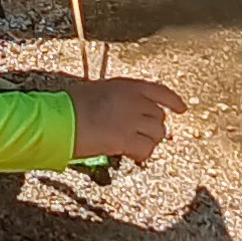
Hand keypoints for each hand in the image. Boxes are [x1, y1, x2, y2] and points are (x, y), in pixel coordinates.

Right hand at [67, 70, 183, 165]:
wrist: (60, 119)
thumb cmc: (70, 106)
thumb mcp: (97, 92)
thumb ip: (116, 99)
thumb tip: (123, 112)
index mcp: (126, 86)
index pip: (159, 91)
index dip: (173, 101)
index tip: (182, 108)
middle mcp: (134, 100)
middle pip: (159, 117)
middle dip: (152, 128)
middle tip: (139, 136)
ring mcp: (132, 119)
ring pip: (157, 134)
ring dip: (148, 141)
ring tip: (132, 146)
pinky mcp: (127, 138)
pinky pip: (147, 149)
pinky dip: (141, 154)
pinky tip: (130, 155)